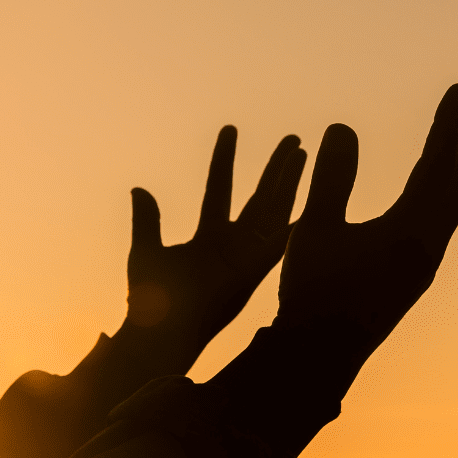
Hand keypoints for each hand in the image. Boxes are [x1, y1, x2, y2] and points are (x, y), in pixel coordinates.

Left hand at [122, 129, 307, 369]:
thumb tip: (138, 189)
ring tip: (303, 151)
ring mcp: (248, 255)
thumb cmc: (151, 300)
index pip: (220, 187)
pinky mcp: (256, 268)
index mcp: (208, 237)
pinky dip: (300, 222)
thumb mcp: (147, 249)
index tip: (230, 129)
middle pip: (260, 195)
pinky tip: (318, 200)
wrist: (162, 328)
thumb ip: (147, 219)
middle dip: (274, 168)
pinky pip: (283, 241)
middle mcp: (234, 244)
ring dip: (290, 181)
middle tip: (293, 139)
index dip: (224, 159)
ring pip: (276, 210)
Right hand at [274, 84, 457, 348]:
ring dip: (455, 170)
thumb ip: (332, 177)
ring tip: (451, 143)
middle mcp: (428, 246)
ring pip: (453, 208)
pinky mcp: (414, 278)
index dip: (448, 123)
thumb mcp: (315, 228)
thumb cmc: (313, 292)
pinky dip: (441, 195)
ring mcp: (425, 265)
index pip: (438, 163)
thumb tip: (343, 127)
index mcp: (410, 230)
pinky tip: (425, 195)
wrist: (319, 354)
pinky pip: (441, 224)